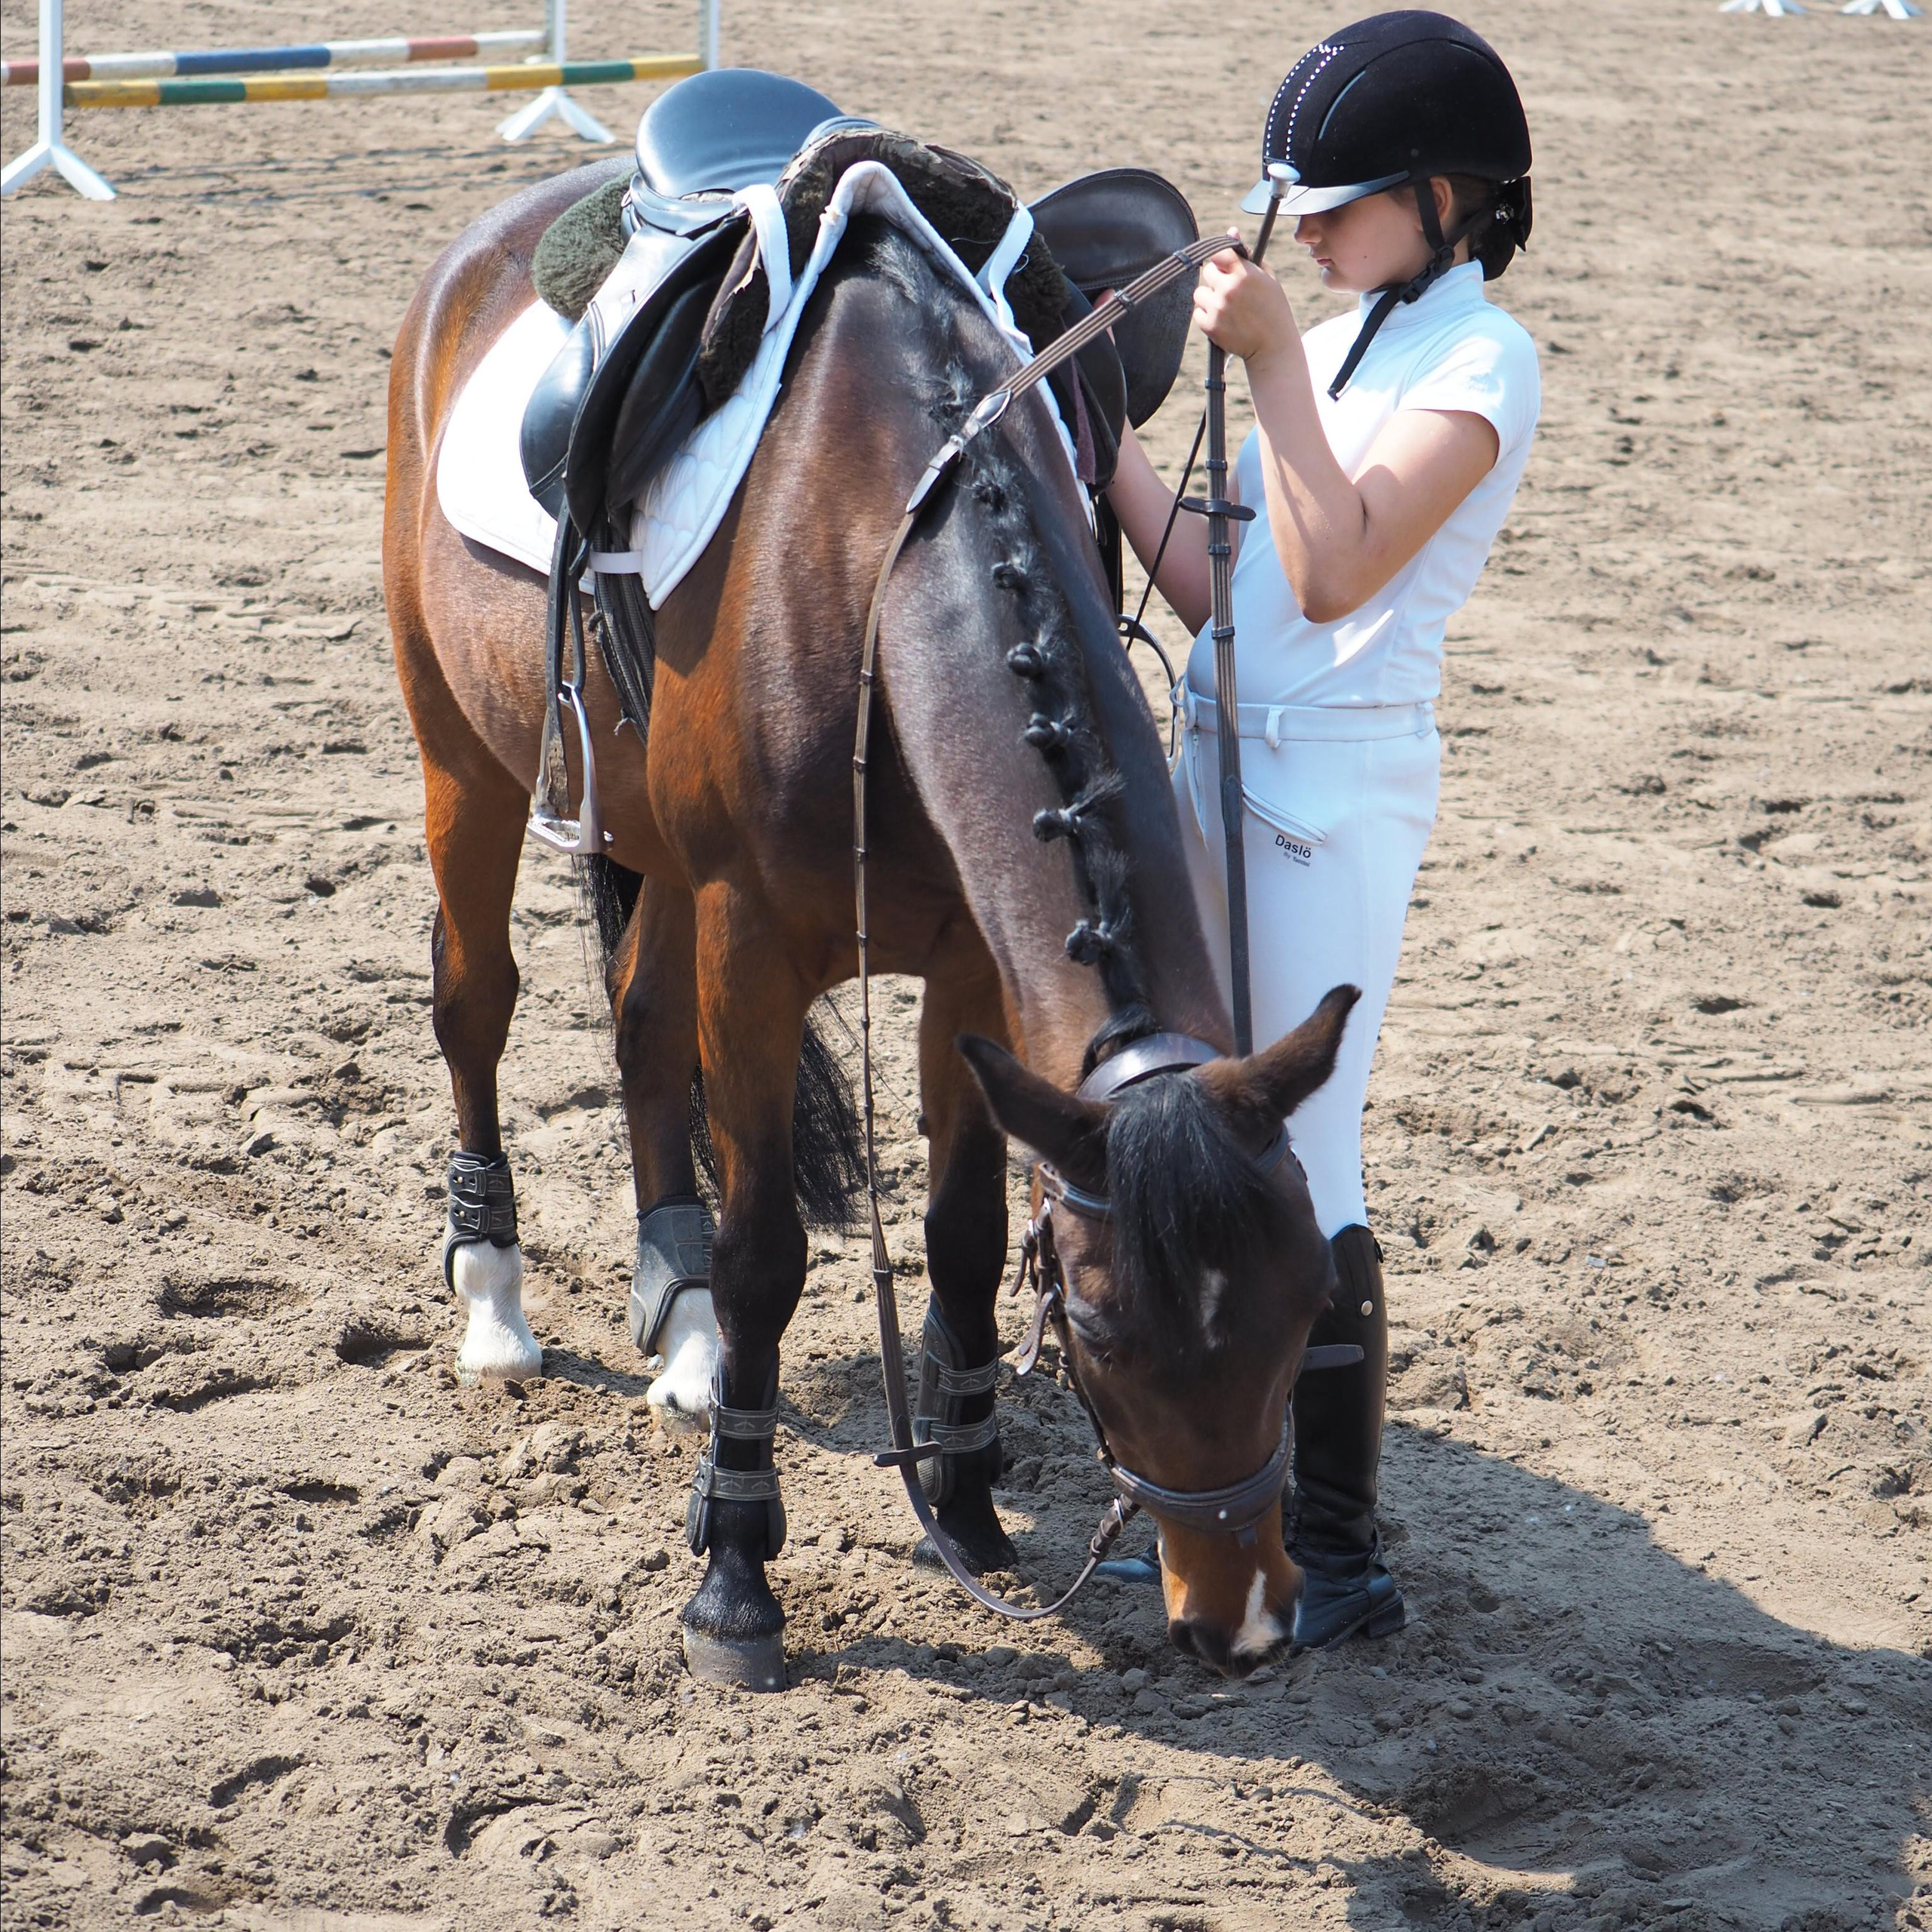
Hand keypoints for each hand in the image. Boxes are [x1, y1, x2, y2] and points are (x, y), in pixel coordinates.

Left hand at [1193, 235, 1295, 366]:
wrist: (1272, 345)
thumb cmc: (1272, 308)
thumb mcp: (1267, 277)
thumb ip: (1247, 254)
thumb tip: (1231, 230)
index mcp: (1245, 273)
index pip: (1219, 252)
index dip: (1221, 259)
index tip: (1224, 265)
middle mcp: (1229, 289)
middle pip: (1207, 272)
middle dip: (1216, 279)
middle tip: (1229, 290)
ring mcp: (1218, 308)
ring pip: (1199, 293)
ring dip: (1209, 297)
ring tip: (1226, 307)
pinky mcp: (1210, 326)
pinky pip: (1197, 312)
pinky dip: (1206, 315)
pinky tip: (1222, 319)